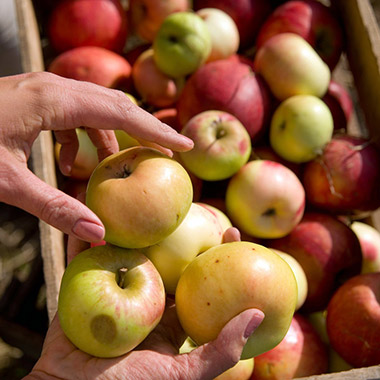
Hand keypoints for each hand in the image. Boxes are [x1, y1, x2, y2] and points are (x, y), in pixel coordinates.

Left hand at [0, 72, 192, 241]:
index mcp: (54, 101)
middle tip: (168, 154)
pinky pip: (74, 113)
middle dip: (144, 131)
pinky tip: (68, 162)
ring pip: (95, 108)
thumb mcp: (6, 181)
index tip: (185, 146)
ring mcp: (44, 88)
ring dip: (110, 138)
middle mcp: (54, 86)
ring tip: (113, 167)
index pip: (122, 114)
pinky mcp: (35, 97)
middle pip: (116, 105)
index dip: (157, 132)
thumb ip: (53, 207)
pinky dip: (82, 138)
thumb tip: (97, 233)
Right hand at [24, 228, 263, 379]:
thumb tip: (259, 313)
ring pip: (130, 251)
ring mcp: (116, 289)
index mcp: (169, 316)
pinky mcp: (86, 286)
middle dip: (179, 232)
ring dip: (137, 228)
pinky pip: (88, 257)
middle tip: (194, 206)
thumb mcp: (179, 374)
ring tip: (149, 202)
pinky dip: (91, 236)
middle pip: (166, 258)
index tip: (232, 229)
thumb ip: (219, 350)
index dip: (217, 255)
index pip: (198, 280)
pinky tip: (101, 214)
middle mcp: (145, 298)